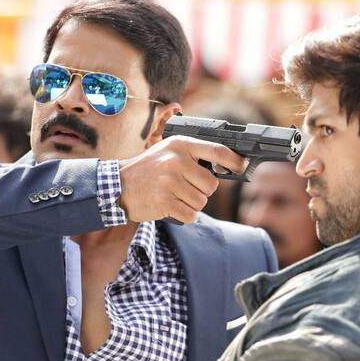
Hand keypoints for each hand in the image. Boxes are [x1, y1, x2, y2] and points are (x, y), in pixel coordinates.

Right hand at [118, 136, 246, 222]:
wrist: (117, 186)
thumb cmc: (148, 170)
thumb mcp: (169, 152)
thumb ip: (194, 155)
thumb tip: (227, 165)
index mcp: (180, 145)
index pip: (217, 150)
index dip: (234, 160)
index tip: (242, 166)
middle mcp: (176, 161)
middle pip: (211, 185)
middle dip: (201, 191)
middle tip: (183, 188)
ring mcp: (169, 181)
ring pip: (201, 202)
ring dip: (191, 204)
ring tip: (173, 195)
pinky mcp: (164, 201)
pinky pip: (190, 215)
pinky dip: (184, 215)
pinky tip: (169, 206)